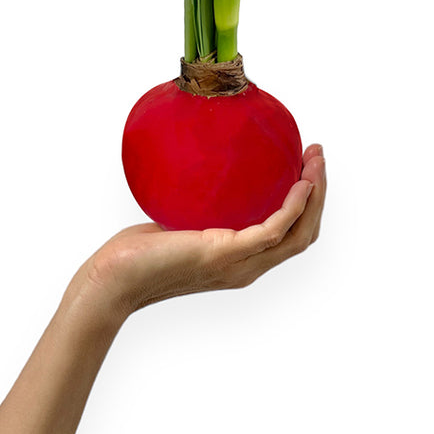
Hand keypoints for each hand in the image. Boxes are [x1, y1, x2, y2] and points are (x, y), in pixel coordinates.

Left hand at [78, 144, 325, 316]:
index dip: (307, 203)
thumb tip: (199, 159)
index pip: (289, 235)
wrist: (114, 278)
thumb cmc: (137, 252)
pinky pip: (273, 229)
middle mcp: (247, 266)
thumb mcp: (177, 218)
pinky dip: (293, 206)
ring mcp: (239, 263)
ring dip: (314, 194)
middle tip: (317, 155)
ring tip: (315, 161)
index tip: (307, 166)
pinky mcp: (227, 254)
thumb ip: (196, 200)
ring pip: (297, 232)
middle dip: (319, 194)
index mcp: (240, 261)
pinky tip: (299, 182)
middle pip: (303, 233)